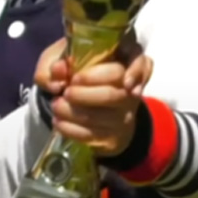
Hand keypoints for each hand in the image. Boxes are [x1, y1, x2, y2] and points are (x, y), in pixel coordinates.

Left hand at [34, 38, 153, 156]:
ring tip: (56, 105)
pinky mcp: (115, 136)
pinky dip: (71, 129)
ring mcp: (125, 115)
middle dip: (84, 94)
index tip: (105, 76)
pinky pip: (93, 135)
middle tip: (66, 92)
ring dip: (73, 112)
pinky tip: (58, 122)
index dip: (131, 69)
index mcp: (127, 62)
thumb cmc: (76, 74)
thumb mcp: (62, 61)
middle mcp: (132, 89)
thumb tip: (58, 70)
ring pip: (102, 116)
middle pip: (113, 94)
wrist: (86, 108)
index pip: (142, 62)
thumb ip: (56, 61)